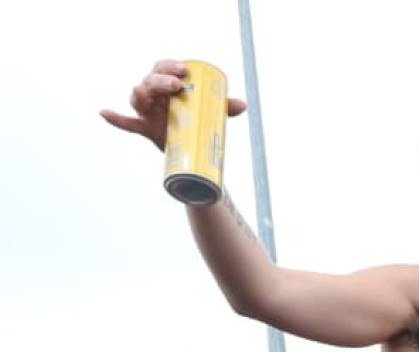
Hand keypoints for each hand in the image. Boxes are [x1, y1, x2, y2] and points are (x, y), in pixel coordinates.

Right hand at [101, 60, 247, 151]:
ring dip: (142, 94)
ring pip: (138, 97)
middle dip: (161, 80)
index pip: (163, 68)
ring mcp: (147, 110)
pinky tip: (104, 113)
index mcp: (168, 85)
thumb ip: (224, 108)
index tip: (184, 70)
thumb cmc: (198, 121)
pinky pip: (126, 122)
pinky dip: (115, 118)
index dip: (170, 66)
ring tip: (150, 95)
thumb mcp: (212, 113)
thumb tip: (242, 104)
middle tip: (177, 85)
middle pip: (150, 80)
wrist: (194, 148)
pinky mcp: (144, 127)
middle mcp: (154, 94)